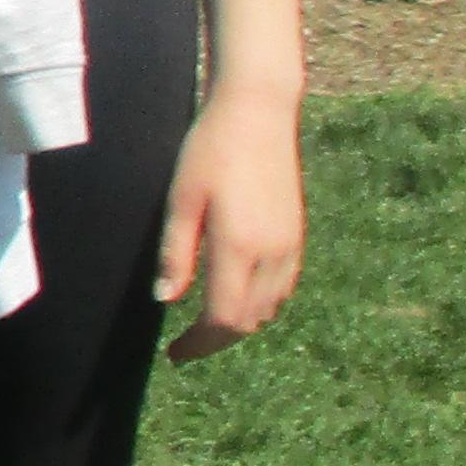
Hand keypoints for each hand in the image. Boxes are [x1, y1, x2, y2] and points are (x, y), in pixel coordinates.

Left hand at [156, 82, 305, 359]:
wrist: (259, 112)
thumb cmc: (211, 150)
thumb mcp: (181, 200)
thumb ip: (176, 254)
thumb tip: (167, 301)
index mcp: (238, 248)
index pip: (222, 320)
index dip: (198, 345)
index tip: (173, 354)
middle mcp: (271, 254)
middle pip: (248, 321)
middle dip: (216, 339)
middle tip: (185, 344)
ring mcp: (290, 245)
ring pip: (269, 308)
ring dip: (239, 322)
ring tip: (206, 321)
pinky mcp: (298, 234)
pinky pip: (283, 287)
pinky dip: (260, 302)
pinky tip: (237, 292)